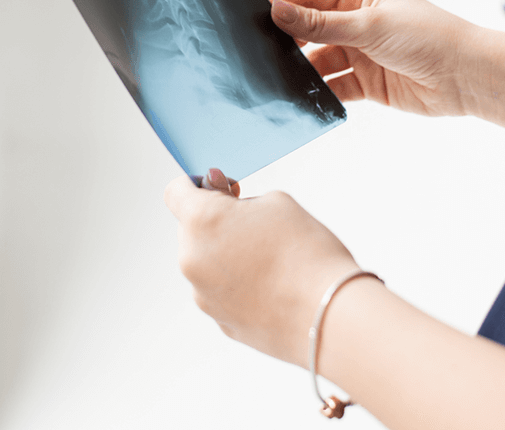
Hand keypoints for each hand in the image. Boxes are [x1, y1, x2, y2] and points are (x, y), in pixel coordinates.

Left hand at [165, 169, 358, 367]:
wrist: (329, 316)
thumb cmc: (307, 255)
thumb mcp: (278, 202)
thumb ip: (240, 199)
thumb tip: (224, 202)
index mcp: (201, 221)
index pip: (175, 192)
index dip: (195, 184)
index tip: (218, 189)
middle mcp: (192, 259)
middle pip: (190, 228)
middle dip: (216, 221)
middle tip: (255, 223)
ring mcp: (203, 294)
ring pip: (205, 262)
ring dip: (225, 254)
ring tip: (270, 259)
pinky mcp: (220, 320)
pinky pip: (220, 291)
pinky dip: (237, 283)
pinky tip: (271, 285)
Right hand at [271, 0, 474, 117]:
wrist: (466, 76)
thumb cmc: (429, 36)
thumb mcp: (368, 25)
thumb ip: (319, 23)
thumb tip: (278, 10)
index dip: (283, 5)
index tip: (256, 16)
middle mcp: (357, 19)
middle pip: (310, 29)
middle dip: (288, 40)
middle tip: (261, 51)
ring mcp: (360, 51)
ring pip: (318, 60)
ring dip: (303, 70)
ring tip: (281, 78)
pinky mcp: (366, 82)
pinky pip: (333, 86)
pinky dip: (320, 93)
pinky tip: (306, 97)